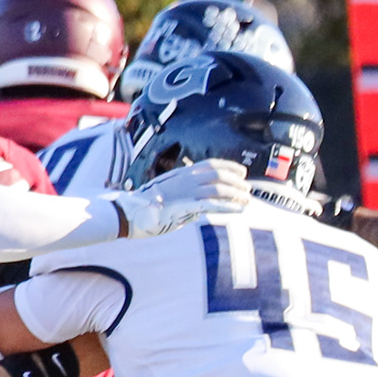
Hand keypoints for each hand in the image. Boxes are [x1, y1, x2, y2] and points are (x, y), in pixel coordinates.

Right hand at [112, 158, 246, 237]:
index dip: (229, 167)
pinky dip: (229, 206)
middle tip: (247, 189)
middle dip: (236, 181)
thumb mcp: (166, 195)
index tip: (241, 172)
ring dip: (236, 194)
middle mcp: (186, 178)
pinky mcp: (186, 205)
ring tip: (246, 201)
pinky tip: (239, 210)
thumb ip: (185, 198)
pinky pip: (213, 205)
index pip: (211, 164)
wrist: (129, 212)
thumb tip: (200, 208)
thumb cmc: (144, 206)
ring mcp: (186, 191)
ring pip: (220, 189)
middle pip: (219, 175)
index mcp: (181, 173)